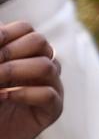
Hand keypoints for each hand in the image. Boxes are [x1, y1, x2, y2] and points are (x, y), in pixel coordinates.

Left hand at [0, 20, 63, 138]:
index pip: (26, 29)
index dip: (6, 33)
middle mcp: (43, 65)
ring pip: (47, 66)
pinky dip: (23, 93)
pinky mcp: (53, 108)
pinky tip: (4, 96)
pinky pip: (47, 94)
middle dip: (11, 51)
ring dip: (15, 71)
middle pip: (40, 42)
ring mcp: (52, 86)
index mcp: (27, 52)